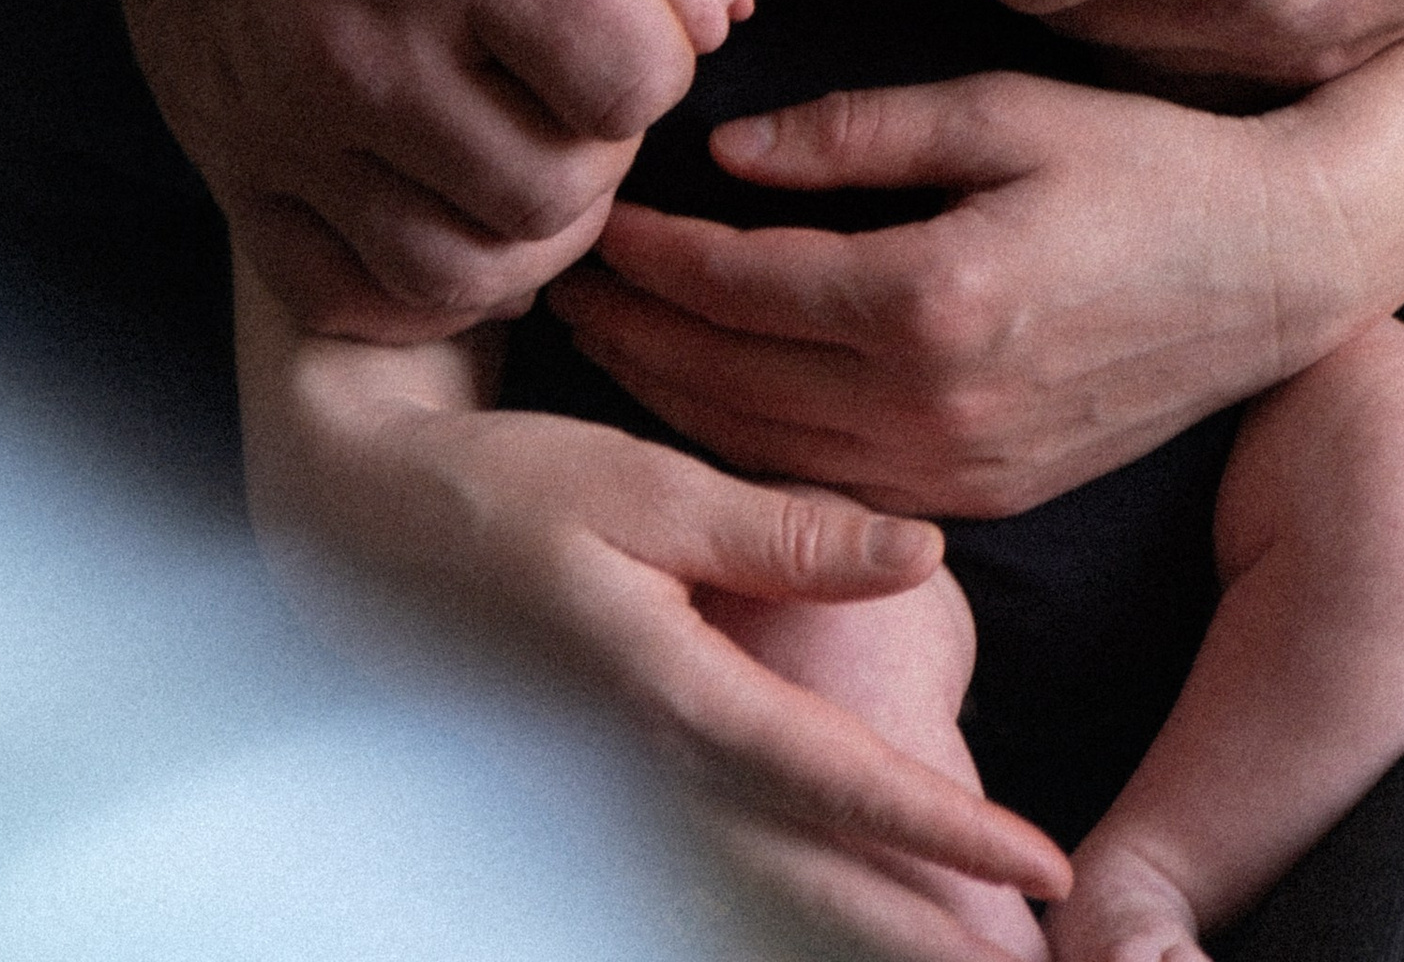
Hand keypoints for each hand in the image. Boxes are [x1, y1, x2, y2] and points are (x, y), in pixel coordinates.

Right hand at [98, 0, 819, 337]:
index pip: (638, 89)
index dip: (662, 58)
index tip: (637, 14)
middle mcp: (375, 36)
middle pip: (554, 194)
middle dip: (601, 149)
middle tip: (586, 87)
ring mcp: (284, 102)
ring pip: (451, 265)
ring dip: (517, 226)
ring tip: (527, 150)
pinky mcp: (218, 138)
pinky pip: (333, 285)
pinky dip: (408, 277)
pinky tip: (443, 205)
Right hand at [256, 384, 1066, 913]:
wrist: (359, 532)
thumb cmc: (503, 495)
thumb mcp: (642, 488)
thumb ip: (782, 532)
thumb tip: (923, 554)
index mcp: (671, 703)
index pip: (835, 788)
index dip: (945, 834)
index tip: (1045, 870)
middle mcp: (652, 778)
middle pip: (813, 885)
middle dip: (924, 937)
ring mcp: (621, 802)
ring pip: (772, 891)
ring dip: (871, 927)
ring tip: (979, 958)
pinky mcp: (608, 794)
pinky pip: (729, 864)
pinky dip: (804, 895)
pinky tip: (863, 909)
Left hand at [548, 72, 1361, 515]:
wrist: (1281, 267)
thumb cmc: (1147, 164)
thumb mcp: (1002, 110)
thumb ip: (857, 132)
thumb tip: (728, 153)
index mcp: (932, 297)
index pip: (738, 283)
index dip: (651, 251)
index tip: (595, 210)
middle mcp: (933, 407)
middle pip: (726, 381)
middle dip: (632, 331)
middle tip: (562, 277)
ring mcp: (958, 473)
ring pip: (762, 452)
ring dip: (671, 398)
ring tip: (609, 336)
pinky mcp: (982, 500)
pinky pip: (826, 485)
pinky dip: (748, 447)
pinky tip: (709, 396)